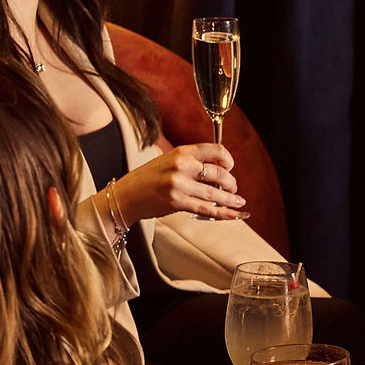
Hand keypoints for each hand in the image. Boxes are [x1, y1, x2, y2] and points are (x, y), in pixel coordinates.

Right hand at [113, 142, 245, 225]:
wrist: (127, 195)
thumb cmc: (148, 178)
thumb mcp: (169, 160)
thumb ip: (190, 161)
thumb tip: (218, 170)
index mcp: (181, 151)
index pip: (215, 150)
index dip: (228, 160)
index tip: (230, 167)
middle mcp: (181, 165)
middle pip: (219, 173)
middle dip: (231, 183)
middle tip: (233, 188)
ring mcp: (179, 185)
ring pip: (215, 193)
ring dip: (230, 199)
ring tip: (237, 201)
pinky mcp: (177, 202)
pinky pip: (206, 209)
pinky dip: (222, 213)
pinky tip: (232, 214)